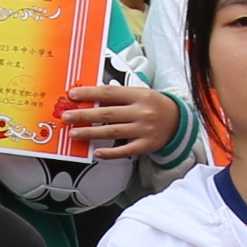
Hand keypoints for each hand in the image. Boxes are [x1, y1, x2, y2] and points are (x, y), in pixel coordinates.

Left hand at [61, 82, 176, 159]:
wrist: (179, 121)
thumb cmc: (154, 105)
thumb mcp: (140, 93)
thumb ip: (119, 95)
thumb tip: (91, 97)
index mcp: (138, 95)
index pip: (109, 92)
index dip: (90, 93)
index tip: (73, 95)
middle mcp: (140, 111)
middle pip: (107, 113)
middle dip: (84, 115)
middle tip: (67, 117)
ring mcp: (143, 129)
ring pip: (112, 132)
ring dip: (90, 133)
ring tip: (74, 133)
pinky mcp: (146, 145)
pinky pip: (125, 150)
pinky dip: (110, 153)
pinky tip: (97, 153)